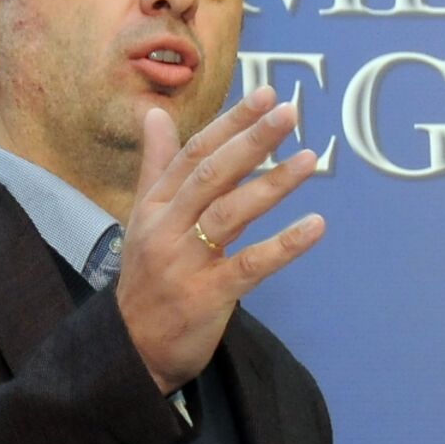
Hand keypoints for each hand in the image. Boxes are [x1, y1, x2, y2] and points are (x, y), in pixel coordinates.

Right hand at [115, 86, 324, 394]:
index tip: (263, 95)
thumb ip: (156, 165)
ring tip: (308, 160)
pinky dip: (284, 245)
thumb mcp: (142, 217)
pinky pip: (250, 265)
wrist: (129, 348)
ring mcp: (186, 262)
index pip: (193, 153)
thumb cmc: (145, 278)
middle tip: (289, 112)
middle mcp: (166, 227)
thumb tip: (156, 113)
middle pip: (212, 174)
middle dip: (251, 140)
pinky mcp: (208, 296)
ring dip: (272, 184)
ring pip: (231, 213)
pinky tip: (314, 226)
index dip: (229, 123)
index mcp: (154, 205)